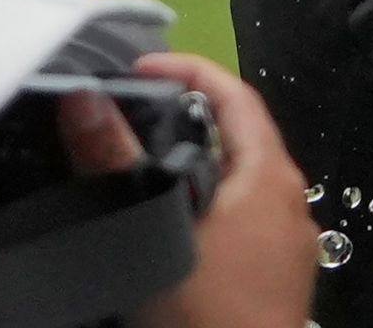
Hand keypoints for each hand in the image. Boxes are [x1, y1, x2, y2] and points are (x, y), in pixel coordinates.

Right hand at [58, 54, 317, 327]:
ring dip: (191, 167)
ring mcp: (287, 241)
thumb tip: (83, 98)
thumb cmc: (203, 312)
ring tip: (134, 168)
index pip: (233, 95)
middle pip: (238, 136)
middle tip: (127, 116)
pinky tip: (164, 228)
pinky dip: (201, 207)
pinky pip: (239, 220)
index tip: (136, 68)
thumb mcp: (152, 235)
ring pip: (236, 181)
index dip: (186, 69)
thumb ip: (118, 165)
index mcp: (269, 175)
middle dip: (184, 118)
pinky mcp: (276, 276)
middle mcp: (289, 199)